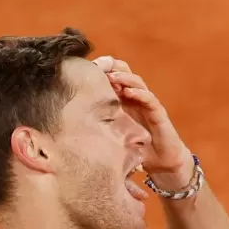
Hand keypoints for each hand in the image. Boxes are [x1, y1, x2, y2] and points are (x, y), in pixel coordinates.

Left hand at [93, 56, 193, 188]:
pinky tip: (128, 92)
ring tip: (112, 77)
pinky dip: (140, 94)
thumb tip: (68, 121)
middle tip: (98, 67)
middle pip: (125, 74)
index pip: (113, 77)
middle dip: (112, 68)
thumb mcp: (111, 132)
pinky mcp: (158, 113)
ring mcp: (147, 104)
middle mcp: (135, 98)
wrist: (160, 162)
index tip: (87, 68)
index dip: (103, 70)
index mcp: (123, 99)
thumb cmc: (134, 147)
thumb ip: (97, 124)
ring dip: (124, 78)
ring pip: (137, 83)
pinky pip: (149, 99)